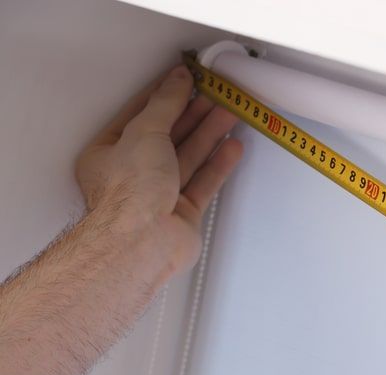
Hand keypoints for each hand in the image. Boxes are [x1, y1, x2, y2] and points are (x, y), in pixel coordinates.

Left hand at [75, 64, 242, 275]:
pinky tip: (232, 147)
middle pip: (168, 136)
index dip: (164, 95)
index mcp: (109, 152)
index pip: (139, 116)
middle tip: (217, 94)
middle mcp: (133, 173)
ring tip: (231, 112)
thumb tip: (179, 79)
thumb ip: (165, 103)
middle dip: (193, 114)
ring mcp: (159, 194)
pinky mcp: (183, 213)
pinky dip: (218, 164)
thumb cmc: (131, 189)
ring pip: (188, 157)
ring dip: (210, 134)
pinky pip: (203, 182)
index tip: (186, 79)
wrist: (144, 240)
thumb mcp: (144, 132)